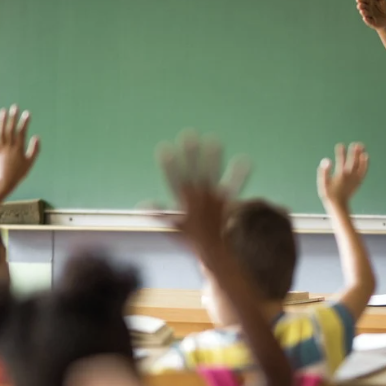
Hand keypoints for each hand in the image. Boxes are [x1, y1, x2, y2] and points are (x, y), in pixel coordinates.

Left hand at [0, 105, 39, 193]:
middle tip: (15, 107)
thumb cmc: (20, 172)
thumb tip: (36, 137)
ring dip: (2, 121)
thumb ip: (34, 149)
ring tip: (4, 111)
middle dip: (13, 118)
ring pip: (0, 132)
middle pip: (10, 129)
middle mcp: (9, 147)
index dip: (24, 122)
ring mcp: (1, 149)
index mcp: (19, 149)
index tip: (27, 113)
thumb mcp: (31, 162)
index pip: (21, 132)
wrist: (6, 181)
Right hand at [156, 130, 250, 254]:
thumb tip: (141, 205)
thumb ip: (159, 213)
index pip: (173, 179)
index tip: (164, 148)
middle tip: (189, 134)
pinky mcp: (227, 202)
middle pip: (193, 171)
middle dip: (190, 153)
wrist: (213, 252)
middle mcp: (198, 197)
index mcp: (184, 201)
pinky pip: (234, 186)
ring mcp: (213, 199)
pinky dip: (239, 174)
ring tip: (214, 138)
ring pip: (211, 174)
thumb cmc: (192, 238)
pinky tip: (244, 159)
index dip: (168, 164)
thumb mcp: (173, 226)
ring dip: (213, 157)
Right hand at [317, 142, 368, 207]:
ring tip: (362, 147)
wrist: (339, 205)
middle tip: (356, 144)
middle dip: (354, 152)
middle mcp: (349, 175)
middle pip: (353, 161)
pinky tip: (366, 157)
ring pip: (359, 164)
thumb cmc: (329, 194)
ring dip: (360, 155)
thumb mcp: (323, 183)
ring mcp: (355, 178)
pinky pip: (363, 171)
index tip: (340, 145)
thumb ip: (324, 171)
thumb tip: (326, 160)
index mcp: (340, 175)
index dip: (340, 152)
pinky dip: (365, 164)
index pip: (341, 160)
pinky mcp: (358, 181)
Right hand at [356, 0, 385, 30]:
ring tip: (362, 11)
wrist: (385, 19)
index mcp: (368, 1)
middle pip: (363, 6)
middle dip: (361, 6)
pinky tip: (365, 18)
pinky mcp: (371, 23)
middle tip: (360, 5)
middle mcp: (366, 8)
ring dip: (364, 12)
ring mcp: (368, 16)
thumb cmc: (382, 7)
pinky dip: (367, 20)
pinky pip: (369, 21)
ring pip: (365, 14)